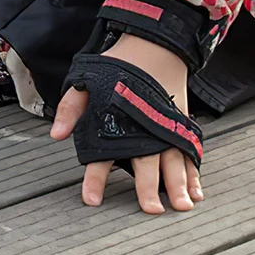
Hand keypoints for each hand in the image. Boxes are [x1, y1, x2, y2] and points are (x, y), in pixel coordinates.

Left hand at [50, 33, 204, 213]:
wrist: (155, 44)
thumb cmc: (121, 67)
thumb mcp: (88, 82)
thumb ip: (71, 108)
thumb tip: (56, 134)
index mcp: (117, 123)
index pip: (101, 156)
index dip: (95, 179)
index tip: (92, 200)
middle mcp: (144, 129)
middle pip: (146, 163)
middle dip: (149, 188)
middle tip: (152, 210)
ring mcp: (166, 127)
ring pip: (173, 161)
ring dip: (178, 185)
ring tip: (182, 207)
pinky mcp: (180, 125)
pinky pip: (189, 152)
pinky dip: (194, 172)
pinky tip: (197, 191)